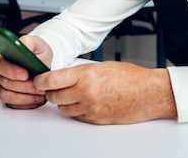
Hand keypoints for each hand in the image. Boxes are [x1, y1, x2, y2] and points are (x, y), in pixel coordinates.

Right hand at [0, 35, 51, 108]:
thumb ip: (29, 42)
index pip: (1, 66)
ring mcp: (2, 85)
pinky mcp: (9, 97)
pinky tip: (37, 99)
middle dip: (24, 86)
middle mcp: (0, 72)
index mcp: (4, 57)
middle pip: (5, 83)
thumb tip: (22, 44)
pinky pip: (12, 104)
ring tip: (39, 93)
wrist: (42, 64)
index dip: (12, 72)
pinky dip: (26, 103)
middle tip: (37, 86)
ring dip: (25, 96)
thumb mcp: (37, 43)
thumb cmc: (37, 53)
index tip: (26, 75)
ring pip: (7, 95)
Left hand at [34, 61, 176, 124]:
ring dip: (64, 103)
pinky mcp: (96, 120)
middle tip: (55, 88)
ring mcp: (90, 108)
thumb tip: (62, 77)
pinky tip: (85, 103)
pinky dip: (76, 111)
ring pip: (63, 109)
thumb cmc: (130, 77)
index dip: (40, 81)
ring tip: (74, 95)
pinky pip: (77, 117)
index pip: (51, 80)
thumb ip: (80, 72)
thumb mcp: (102, 66)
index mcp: (86, 74)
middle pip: (54, 97)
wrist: (149, 93)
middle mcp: (85, 92)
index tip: (38, 80)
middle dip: (52, 93)